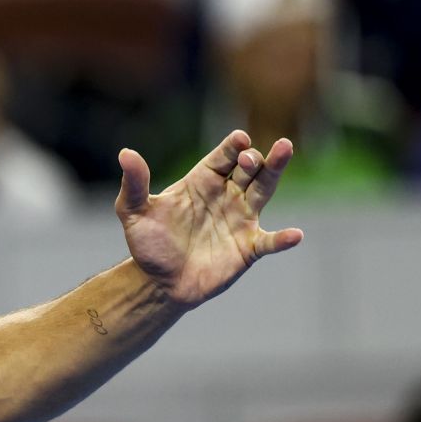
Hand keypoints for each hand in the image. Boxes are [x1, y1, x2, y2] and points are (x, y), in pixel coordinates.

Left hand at [116, 130, 304, 309]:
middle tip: (251, 158)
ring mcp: (240, 219)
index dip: (232, 146)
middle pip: (249, 169)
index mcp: (202, 181)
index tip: (240, 139)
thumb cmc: (148, 244)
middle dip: (254, 158)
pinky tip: (295, 235)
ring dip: (275, 171)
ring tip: (285, 150)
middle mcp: (226, 195)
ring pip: (264, 190)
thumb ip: (134, 183)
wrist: (157, 282)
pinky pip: (269, 241)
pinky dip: (282, 239)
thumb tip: (125, 153)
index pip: (222, 157)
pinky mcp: (247, 247)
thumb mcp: (134, 212)